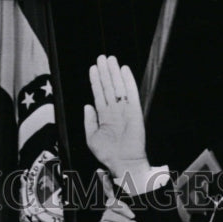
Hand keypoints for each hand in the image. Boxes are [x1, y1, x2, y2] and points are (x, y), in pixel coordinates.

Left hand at [84, 55, 148, 181]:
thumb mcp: (91, 138)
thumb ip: (89, 121)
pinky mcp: (134, 111)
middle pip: (109, 86)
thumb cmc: (107, 153)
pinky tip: (124, 70)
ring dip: (114, 73)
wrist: (123, 162)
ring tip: (110, 59)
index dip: (96, 81)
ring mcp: (124, 109)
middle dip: (105, 72)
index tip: (93, 68)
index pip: (99, 94)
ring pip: (118, 87)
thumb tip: (87, 105)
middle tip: (102, 57)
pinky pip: (131, 93)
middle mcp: (114, 110)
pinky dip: (128, 81)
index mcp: (104, 116)